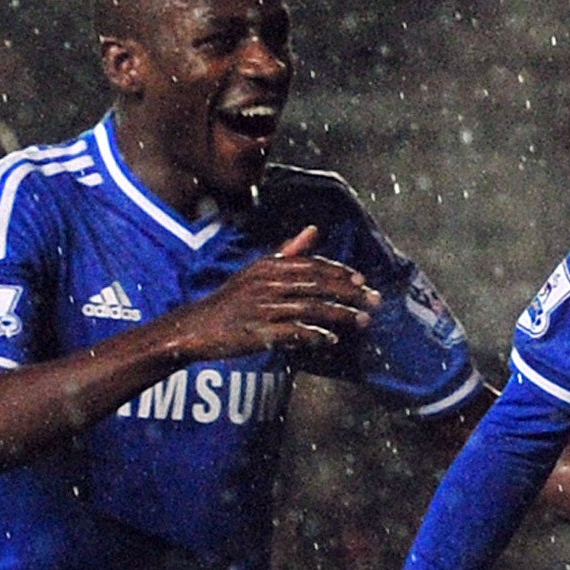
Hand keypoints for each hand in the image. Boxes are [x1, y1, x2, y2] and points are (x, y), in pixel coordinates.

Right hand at [170, 226, 377, 359]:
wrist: (195, 326)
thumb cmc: (231, 300)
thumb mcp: (257, 271)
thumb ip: (288, 252)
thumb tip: (314, 229)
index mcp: (268, 266)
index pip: (312, 265)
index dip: (339, 272)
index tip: (362, 280)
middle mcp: (267, 283)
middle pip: (317, 285)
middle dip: (349, 293)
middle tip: (374, 301)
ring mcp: (262, 307)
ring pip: (310, 307)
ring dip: (339, 314)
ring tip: (362, 320)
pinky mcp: (258, 331)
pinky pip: (292, 332)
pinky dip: (314, 335)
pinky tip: (331, 339)